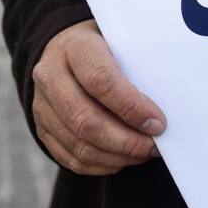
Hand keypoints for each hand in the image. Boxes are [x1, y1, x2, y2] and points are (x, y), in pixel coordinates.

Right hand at [32, 19, 165, 174]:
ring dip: (117, 156)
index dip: (132, 107)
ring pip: (78, 144)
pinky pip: (71, 157)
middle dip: (126, 140)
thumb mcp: (123, 41)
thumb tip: (166, 107)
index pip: (100, 81)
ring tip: (143, 153)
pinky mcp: (42, 128)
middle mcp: (50, 75)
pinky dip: (101, 165)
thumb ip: (140, 67)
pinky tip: (123, 159)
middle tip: (153, 146)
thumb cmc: (107, 45)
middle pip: (86, 119)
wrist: (67, 47)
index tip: (158, 123)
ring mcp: (41, 104)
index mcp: (74, 47)